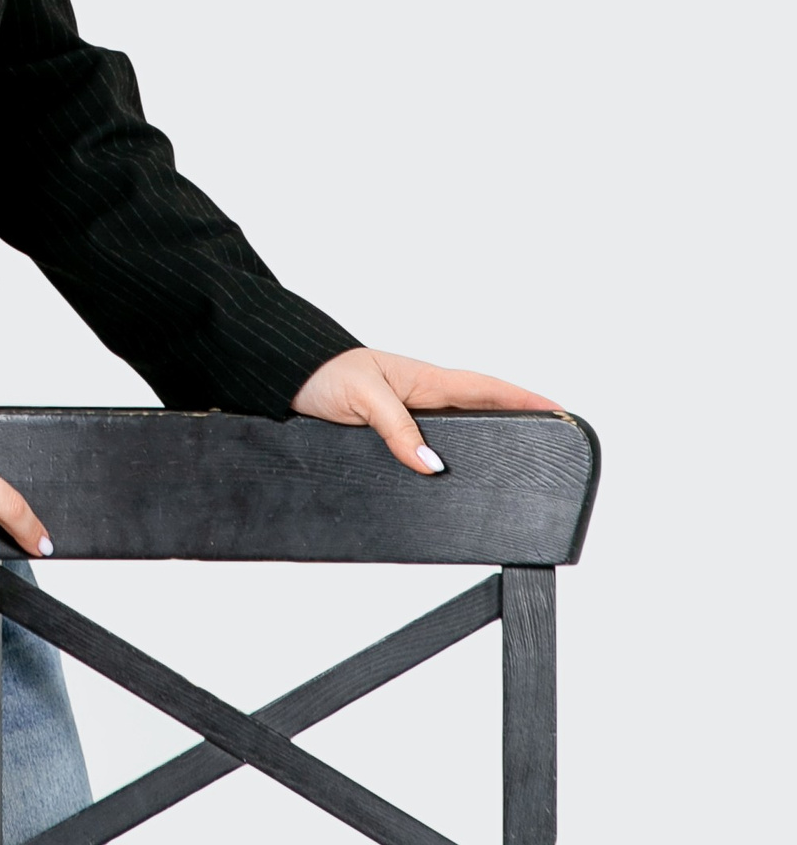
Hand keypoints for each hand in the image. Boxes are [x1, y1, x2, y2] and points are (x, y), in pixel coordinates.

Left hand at [291, 347, 563, 474]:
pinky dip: (450, 453)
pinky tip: (454, 472)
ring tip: (517, 461)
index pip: (486, 388)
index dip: (524, 399)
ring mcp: (407, 409)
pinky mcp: (388, 426)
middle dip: (518, 420)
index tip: (560, 410)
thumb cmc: (321, 372)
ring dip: (487, 436)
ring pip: (459, 425)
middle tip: (553, 440)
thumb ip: (397, 429)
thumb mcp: (361, 398)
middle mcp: (422, 393)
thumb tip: (431, 464)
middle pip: (482, 407)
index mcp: (424, 379)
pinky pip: (428, 440)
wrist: (284, 373)